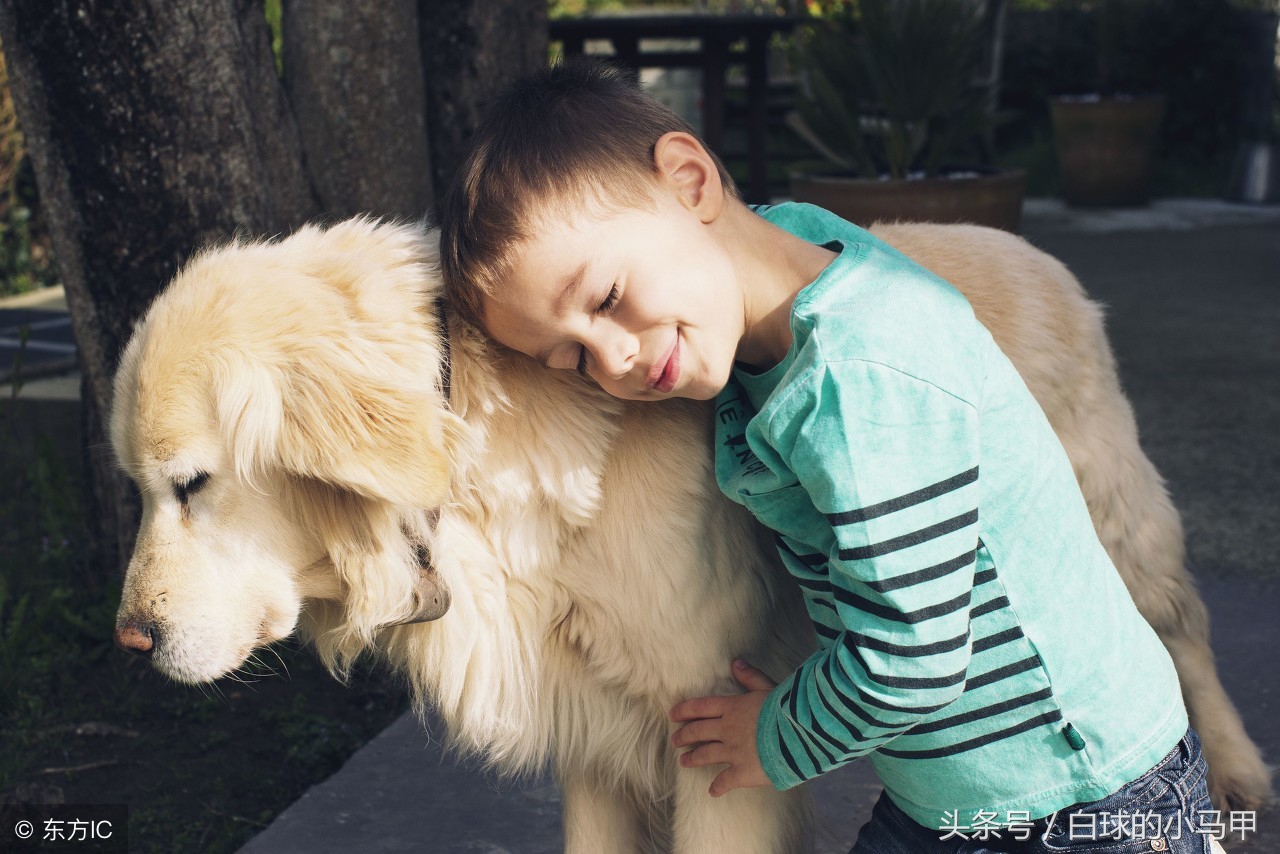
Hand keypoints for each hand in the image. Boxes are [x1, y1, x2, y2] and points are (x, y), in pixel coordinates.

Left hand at [668, 659, 776, 796]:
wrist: (798, 734)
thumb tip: (735, 663)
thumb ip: (750, 676)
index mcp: (732, 707)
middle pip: (698, 732)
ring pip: (705, 755)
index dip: (684, 710)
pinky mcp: (743, 772)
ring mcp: (733, 752)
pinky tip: (712, 792)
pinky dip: (718, 787)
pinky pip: (725, 781)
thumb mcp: (768, 687)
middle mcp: (727, 729)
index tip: (672, 715)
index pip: (701, 707)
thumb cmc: (786, 708)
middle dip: (684, 736)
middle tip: (674, 740)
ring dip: (692, 759)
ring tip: (683, 762)